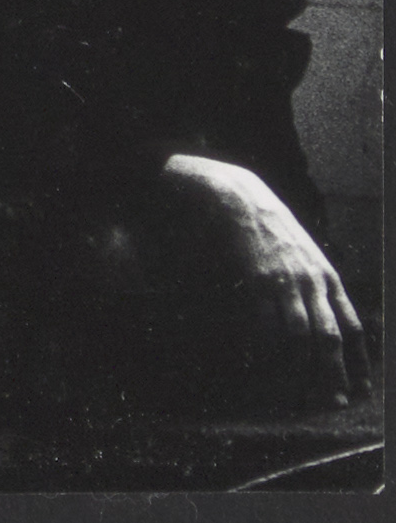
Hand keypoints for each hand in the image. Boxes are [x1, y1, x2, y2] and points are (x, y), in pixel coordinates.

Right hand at [161, 153, 373, 407]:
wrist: (238, 197)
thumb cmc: (270, 228)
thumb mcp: (305, 254)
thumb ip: (317, 285)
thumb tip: (328, 321)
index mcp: (328, 277)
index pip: (353, 327)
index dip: (359, 361)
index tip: (361, 389)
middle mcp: (312, 281)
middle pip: (330, 337)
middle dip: (334, 374)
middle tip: (333, 401)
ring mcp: (284, 281)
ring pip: (299, 335)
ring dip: (299, 369)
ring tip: (296, 393)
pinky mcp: (256, 279)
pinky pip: (263, 322)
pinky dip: (264, 348)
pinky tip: (261, 364)